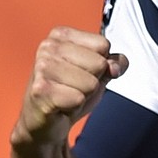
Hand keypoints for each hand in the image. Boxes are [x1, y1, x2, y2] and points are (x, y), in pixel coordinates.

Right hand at [11, 26, 127, 149]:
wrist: (45, 121)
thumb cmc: (68, 93)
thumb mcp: (97, 73)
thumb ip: (112, 63)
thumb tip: (116, 66)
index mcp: (61, 35)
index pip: (103, 44)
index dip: (100, 64)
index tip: (82, 72)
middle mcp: (48, 47)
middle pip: (99, 63)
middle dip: (93, 82)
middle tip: (73, 87)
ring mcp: (42, 67)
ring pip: (91, 83)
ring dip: (83, 95)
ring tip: (66, 96)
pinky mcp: (40, 90)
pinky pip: (78, 98)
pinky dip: (74, 107)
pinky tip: (60, 105)